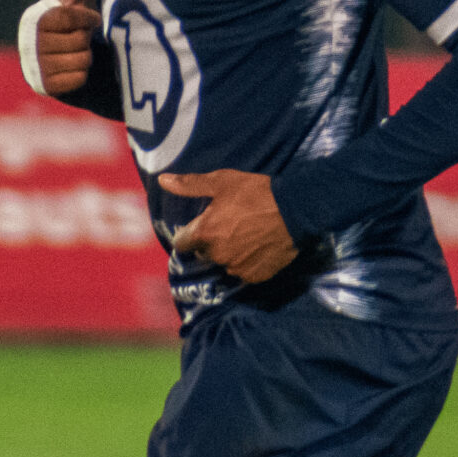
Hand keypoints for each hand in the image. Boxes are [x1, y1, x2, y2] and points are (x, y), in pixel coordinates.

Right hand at [33, 0, 102, 95]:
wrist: (57, 57)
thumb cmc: (67, 24)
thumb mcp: (73, 1)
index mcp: (36, 19)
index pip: (68, 16)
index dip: (86, 17)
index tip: (93, 19)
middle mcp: (31, 43)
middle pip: (78, 40)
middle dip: (85, 38)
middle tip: (78, 38)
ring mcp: (37, 66)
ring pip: (81, 60)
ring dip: (85, 56)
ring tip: (76, 52)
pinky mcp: (46, 86)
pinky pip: (78, 79)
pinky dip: (82, 74)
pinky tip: (73, 68)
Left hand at [159, 169, 296, 284]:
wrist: (295, 211)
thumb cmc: (255, 193)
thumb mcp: (222, 182)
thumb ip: (190, 184)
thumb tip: (163, 180)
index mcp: (204, 234)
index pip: (181, 243)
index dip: (188, 234)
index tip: (200, 225)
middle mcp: (216, 255)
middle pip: (203, 253)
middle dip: (209, 243)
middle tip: (227, 226)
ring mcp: (236, 268)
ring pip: (223, 263)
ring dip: (228, 253)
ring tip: (245, 235)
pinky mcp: (255, 276)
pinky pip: (243, 271)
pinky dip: (246, 262)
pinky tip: (257, 246)